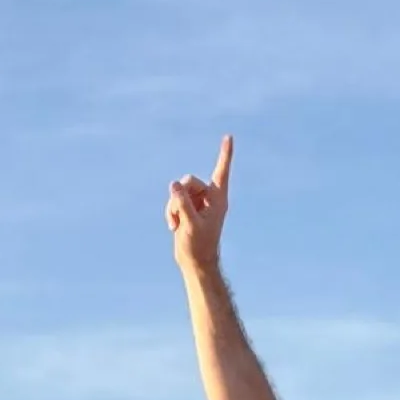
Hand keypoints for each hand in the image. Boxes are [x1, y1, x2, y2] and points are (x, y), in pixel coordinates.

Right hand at [166, 135, 232, 275]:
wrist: (195, 263)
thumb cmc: (199, 246)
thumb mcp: (190, 224)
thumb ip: (182, 203)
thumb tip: (174, 185)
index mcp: (218, 199)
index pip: (221, 172)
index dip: (225, 154)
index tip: (229, 137)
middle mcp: (209, 198)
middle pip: (189, 181)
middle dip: (180, 195)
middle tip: (179, 214)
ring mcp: (198, 203)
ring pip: (179, 191)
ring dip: (173, 206)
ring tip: (176, 224)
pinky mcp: (187, 209)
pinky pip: (174, 200)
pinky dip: (170, 212)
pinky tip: (173, 227)